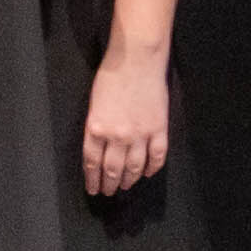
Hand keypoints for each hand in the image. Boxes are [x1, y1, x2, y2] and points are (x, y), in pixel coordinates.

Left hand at [80, 49, 172, 195]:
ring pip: (134, 168)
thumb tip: (99, 147)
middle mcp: (117, 136)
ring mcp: (140, 134)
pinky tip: (147, 173)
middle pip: (112, 169)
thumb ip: (96, 127)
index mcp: (96, 128)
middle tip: (108, 191)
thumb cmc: (112, 74)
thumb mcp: (94, 103)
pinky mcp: (159, 129)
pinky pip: (157, 156)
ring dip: (129, 180)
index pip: (92, 163)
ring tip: (126, 186)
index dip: (92, 180)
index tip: (94, 188)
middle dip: (109, 184)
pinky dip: (152, 168)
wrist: (137, 59)